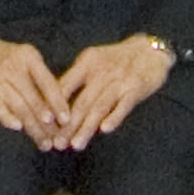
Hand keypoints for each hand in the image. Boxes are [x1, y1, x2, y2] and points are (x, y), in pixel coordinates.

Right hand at [0, 33, 54, 136]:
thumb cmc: (6, 58)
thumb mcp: (26, 58)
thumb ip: (41, 78)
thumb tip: (59, 107)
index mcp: (29, 58)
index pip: (48, 84)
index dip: (58, 104)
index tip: (66, 121)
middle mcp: (14, 68)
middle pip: (34, 100)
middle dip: (47, 124)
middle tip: (57, 140)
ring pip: (19, 107)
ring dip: (33, 128)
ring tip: (44, 142)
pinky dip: (8, 118)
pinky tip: (18, 128)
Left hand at [52, 35, 176, 147]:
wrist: (150, 50)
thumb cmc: (116, 59)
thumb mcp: (93, 61)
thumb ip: (76, 79)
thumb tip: (54, 104)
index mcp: (86, 64)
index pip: (64, 87)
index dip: (53, 108)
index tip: (44, 127)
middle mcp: (101, 72)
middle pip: (81, 102)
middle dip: (67, 126)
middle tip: (57, 144)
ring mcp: (119, 81)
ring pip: (99, 107)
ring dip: (87, 127)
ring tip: (76, 144)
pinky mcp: (136, 88)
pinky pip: (123, 105)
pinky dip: (114, 117)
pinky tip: (105, 130)